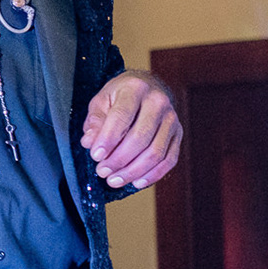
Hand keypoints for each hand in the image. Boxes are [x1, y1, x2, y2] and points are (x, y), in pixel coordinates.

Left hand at [81, 71, 181, 189]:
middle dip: (119, 159)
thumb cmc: (120, 95)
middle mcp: (158, 101)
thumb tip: (89, 143)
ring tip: (114, 180)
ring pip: (156, 152)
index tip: (96, 156)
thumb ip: (94, 121)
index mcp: (135, 88)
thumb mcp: (101, 101)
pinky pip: (169, 159)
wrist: (148, 86)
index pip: (121, 116)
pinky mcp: (178, 134)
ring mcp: (171, 118)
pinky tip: (136, 182)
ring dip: (133, 171)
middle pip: (140, 137)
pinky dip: (153, 174)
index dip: (108, 139)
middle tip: (102, 171)